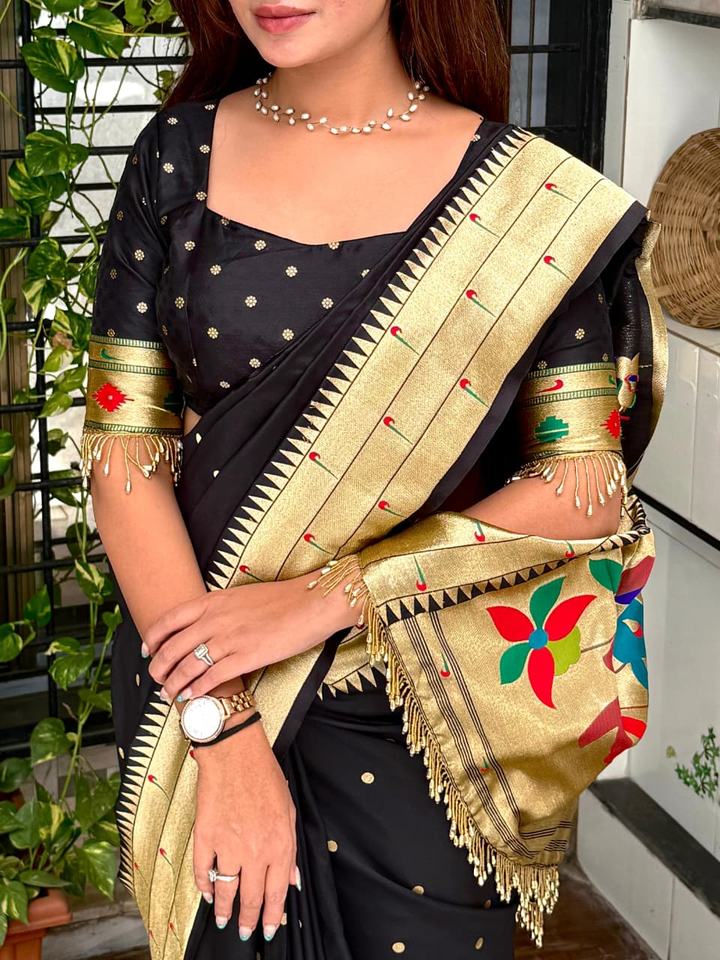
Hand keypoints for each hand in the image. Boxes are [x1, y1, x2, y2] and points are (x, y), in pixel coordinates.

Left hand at [144, 569, 356, 701]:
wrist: (312, 602)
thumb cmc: (282, 599)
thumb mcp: (242, 596)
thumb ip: (220, 609)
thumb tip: (204, 625)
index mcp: (214, 600)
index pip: (171, 619)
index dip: (153, 637)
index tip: (148, 649)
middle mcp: (217, 618)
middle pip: (173, 646)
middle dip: (159, 666)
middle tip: (155, 678)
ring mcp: (231, 638)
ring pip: (188, 665)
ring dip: (174, 683)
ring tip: (169, 694)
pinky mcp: (248, 656)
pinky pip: (213, 677)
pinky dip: (199, 690)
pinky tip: (192, 698)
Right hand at [192, 712, 299, 941]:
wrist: (235, 753)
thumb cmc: (264, 776)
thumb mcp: (288, 810)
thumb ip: (290, 847)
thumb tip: (292, 878)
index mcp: (279, 844)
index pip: (277, 892)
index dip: (273, 915)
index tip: (270, 929)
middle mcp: (254, 850)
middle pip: (251, 897)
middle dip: (249, 920)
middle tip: (245, 931)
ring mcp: (227, 845)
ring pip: (225, 890)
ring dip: (224, 909)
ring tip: (223, 919)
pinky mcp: (205, 837)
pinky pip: (202, 871)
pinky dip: (203, 885)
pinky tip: (207, 892)